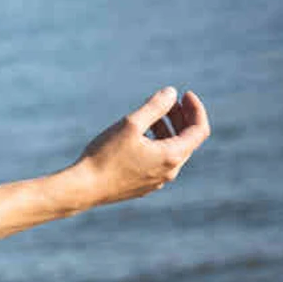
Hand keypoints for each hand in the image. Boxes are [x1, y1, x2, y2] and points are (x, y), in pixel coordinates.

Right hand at [65, 87, 210, 209]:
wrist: (83, 189)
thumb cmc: (105, 156)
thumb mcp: (131, 124)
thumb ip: (154, 106)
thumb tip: (171, 92)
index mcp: (172, 156)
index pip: (199, 130)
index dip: (196, 109)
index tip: (185, 94)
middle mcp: (169, 172)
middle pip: (187, 140)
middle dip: (180, 117)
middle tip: (167, 101)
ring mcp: (156, 181)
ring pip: (171, 151)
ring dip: (167, 130)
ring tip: (150, 116)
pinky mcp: (143, 186)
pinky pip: (158, 162)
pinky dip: (156, 144)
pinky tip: (138, 137)